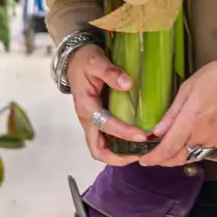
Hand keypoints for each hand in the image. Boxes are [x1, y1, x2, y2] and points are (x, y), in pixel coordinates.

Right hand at [67, 44, 147, 165]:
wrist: (75, 59)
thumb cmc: (85, 60)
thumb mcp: (97, 62)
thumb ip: (111, 72)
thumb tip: (128, 84)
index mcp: (86, 106)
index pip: (104, 125)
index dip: (123, 133)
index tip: (142, 135)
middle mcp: (87, 118)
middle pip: (98, 149)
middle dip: (118, 157)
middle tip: (141, 153)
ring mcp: (91, 121)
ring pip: (101, 147)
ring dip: (118, 154)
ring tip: (140, 150)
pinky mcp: (96, 119)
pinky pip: (105, 139)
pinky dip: (118, 145)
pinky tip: (134, 140)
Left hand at [139, 61, 216, 166]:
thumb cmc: (213, 78)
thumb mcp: (186, 89)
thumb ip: (172, 113)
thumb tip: (157, 131)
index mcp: (190, 122)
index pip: (167, 149)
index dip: (153, 158)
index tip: (143, 160)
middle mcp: (202, 136)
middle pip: (178, 158)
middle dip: (164, 161)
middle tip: (154, 156)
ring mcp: (215, 140)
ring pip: (192, 156)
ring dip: (178, 156)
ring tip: (169, 150)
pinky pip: (204, 151)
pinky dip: (193, 150)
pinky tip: (189, 142)